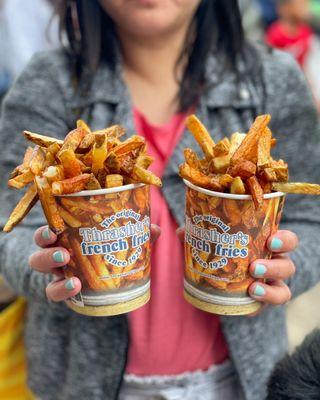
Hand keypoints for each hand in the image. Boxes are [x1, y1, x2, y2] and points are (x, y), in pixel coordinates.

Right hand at [29, 224, 160, 301]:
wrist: (96, 282)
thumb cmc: (104, 254)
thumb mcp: (117, 242)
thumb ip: (134, 235)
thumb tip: (155, 229)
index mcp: (66, 237)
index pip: (50, 230)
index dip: (47, 230)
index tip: (54, 229)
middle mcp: (56, 253)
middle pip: (39, 251)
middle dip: (47, 251)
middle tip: (64, 254)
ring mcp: (56, 273)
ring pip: (40, 270)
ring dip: (51, 268)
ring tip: (70, 274)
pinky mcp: (60, 291)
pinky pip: (53, 292)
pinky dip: (62, 290)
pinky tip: (75, 288)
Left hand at [176, 227, 297, 308]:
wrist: (221, 284)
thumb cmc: (223, 255)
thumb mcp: (213, 243)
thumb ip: (200, 235)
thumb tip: (182, 232)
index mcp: (267, 245)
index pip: (287, 241)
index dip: (284, 241)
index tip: (270, 240)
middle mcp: (275, 265)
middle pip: (287, 266)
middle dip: (275, 266)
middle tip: (253, 267)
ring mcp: (271, 286)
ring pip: (284, 289)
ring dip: (270, 289)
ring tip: (252, 286)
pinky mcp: (263, 302)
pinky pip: (271, 305)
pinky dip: (263, 302)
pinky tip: (250, 297)